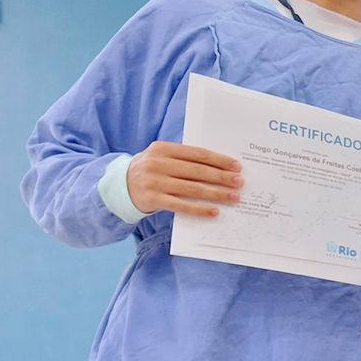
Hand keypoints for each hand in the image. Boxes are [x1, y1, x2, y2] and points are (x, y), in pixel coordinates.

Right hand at [125, 142, 242, 216]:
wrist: (120, 186)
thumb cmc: (151, 171)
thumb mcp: (162, 158)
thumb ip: (185, 159)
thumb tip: (220, 167)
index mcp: (163, 149)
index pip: (197, 154)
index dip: (219, 160)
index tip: (237, 166)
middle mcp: (157, 164)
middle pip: (197, 171)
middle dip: (222, 177)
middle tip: (240, 182)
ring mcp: (154, 182)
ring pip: (192, 189)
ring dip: (216, 194)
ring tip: (234, 197)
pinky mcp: (153, 199)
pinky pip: (181, 206)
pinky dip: (200, 209)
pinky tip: (215, 212)